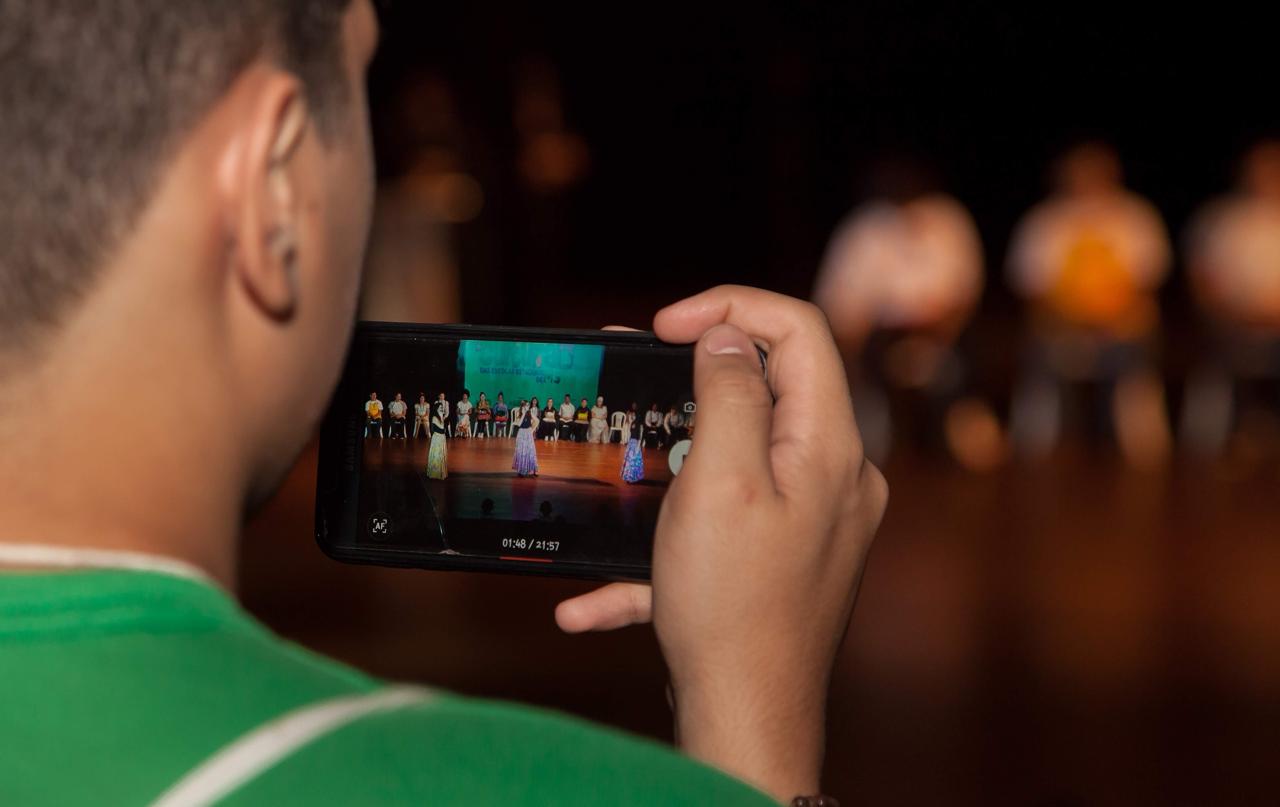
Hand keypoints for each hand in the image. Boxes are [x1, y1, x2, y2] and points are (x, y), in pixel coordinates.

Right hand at [556, 286, 886, 801]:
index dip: (729, 307)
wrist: (748, 720)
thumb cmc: (733, 606)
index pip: (798, 330)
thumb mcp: (720, 481)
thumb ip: (730, 393)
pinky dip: (668, 543)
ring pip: (741, 453)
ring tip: (619, 450)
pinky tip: (600, 597)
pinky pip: (724, 524)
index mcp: (829, 445)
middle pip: (771, 385)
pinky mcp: (783, 560)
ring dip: (675, 451)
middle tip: (634, 370)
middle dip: (695, 371)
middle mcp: (833, 477)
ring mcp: (812, 522)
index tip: (664, 326)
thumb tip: (727, 337)